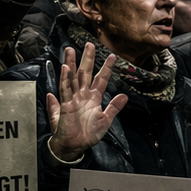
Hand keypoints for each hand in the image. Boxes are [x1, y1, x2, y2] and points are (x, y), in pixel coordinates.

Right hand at [46, 44, 126, 160]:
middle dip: (87, 59)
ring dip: (71, 64)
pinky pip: (65, 90)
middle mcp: (83, 95)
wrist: (76, 146)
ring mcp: (73, 99)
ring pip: (72, 78)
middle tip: (89, 44)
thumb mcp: (106, 120)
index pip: (102, 79)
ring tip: (70, 50)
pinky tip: (65, 68)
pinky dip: (65, 79)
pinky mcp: (65, 105)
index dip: (107, 68)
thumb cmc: (89, 134)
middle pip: (85, 73)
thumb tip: (124, 96)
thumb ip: (114, 107)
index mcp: (94, 98)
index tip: (113, 56)